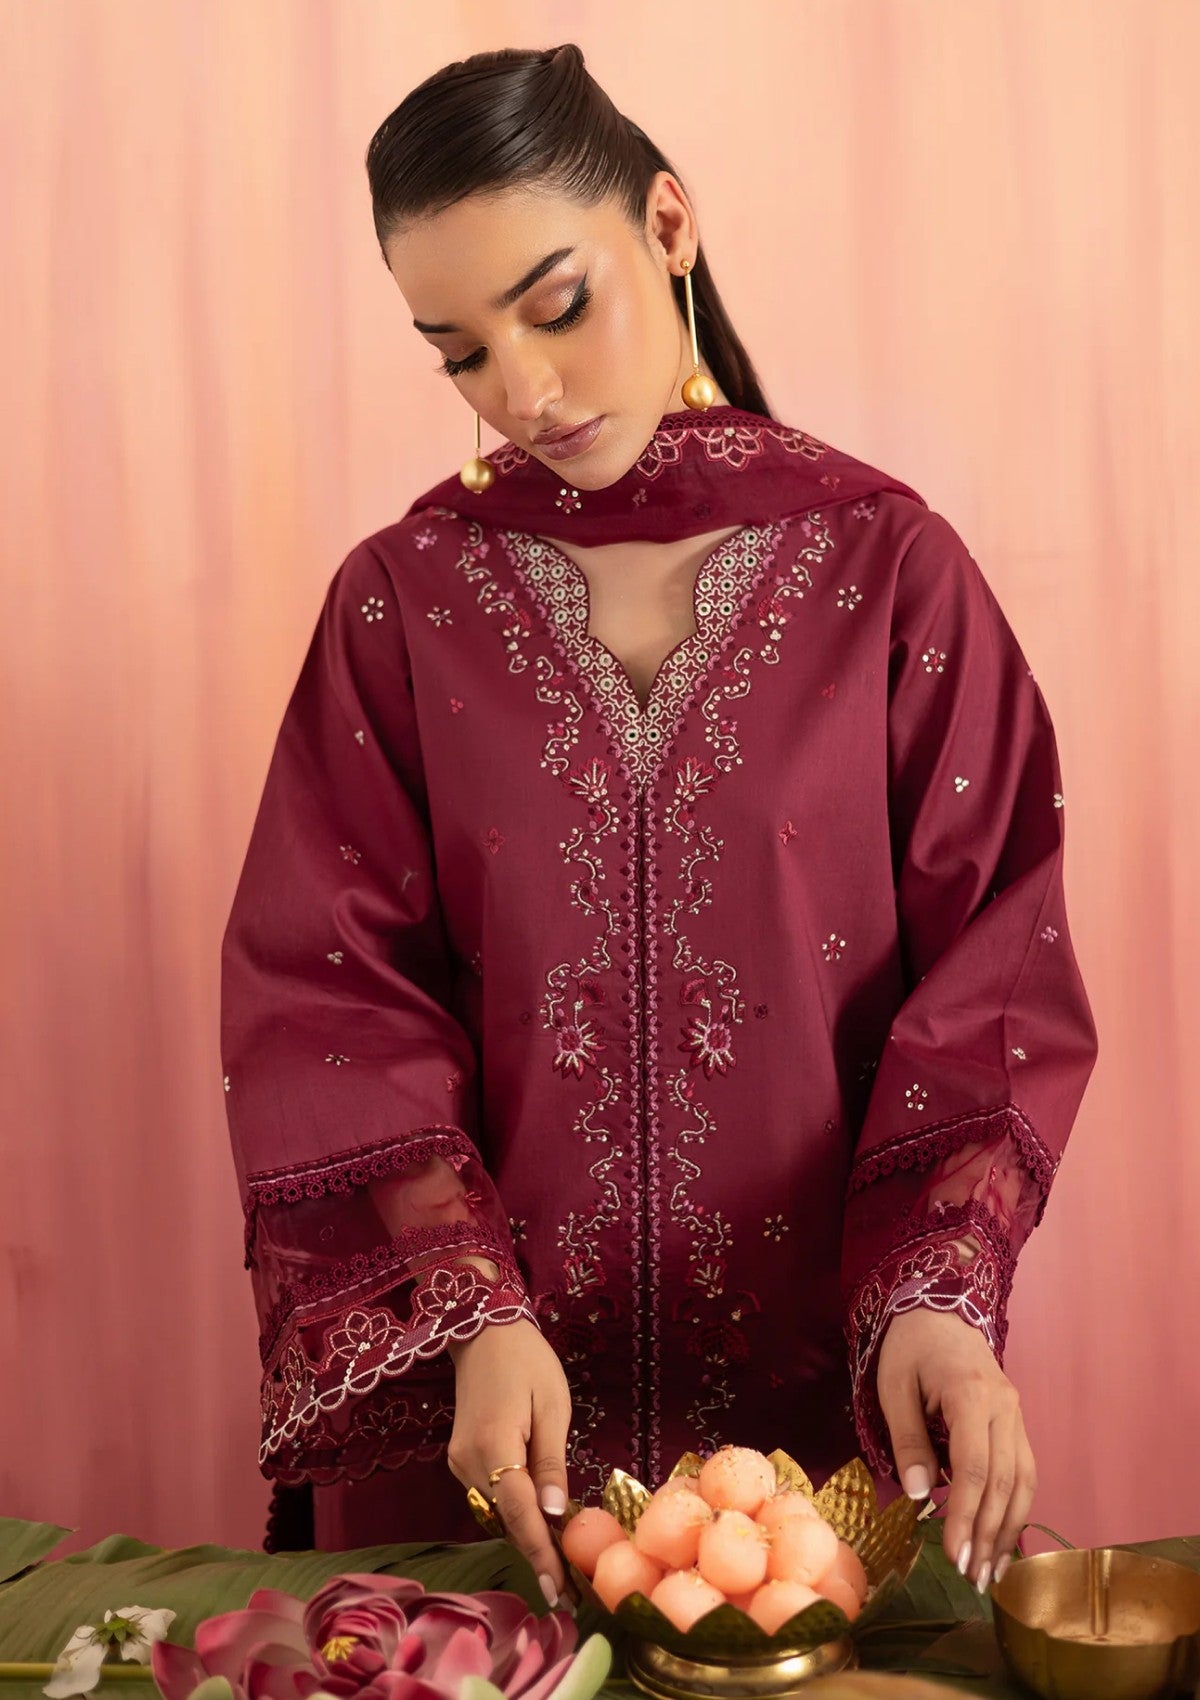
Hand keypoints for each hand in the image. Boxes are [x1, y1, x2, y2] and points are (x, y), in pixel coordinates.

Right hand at [446, 1317, 571, 1604]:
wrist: (483, 1329)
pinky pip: (492, 1494)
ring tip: (561, 1559)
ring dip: (527, 1531)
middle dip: (537, 1550)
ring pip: (498, 1510)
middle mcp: (468, 1461)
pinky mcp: (461, 1458)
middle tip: (570, 1586)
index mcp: (494, 1444)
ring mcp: (459, 1461)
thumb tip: (555, 1514)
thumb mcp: (553, 1406)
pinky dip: (515, 1509)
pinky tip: (538, 1519)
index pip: (518, 1512)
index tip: (558, 1591)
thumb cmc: (527, 1361)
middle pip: (507, 1517)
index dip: (540, 1552)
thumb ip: (551, 1462)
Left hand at [877, 1307, 1035, 1591]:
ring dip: (1008, 1530)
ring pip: (1023, 1482)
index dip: (966, 1517)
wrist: (940, 1308)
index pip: (975, 1469)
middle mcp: (1006, 1408)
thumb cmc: (910, 1346)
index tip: (954, 1556)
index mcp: (972, 1396)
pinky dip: (1016, 1509)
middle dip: (988, 1534)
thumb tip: (920, 1497)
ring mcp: (1017, 1415)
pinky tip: (1003, 1538)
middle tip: (971, 1577)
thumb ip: (908, 1440)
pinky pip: (1024, 1472)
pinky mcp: (1018, 1423)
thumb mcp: (894, 1387)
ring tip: (991, 1572)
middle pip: (1004, 1482)